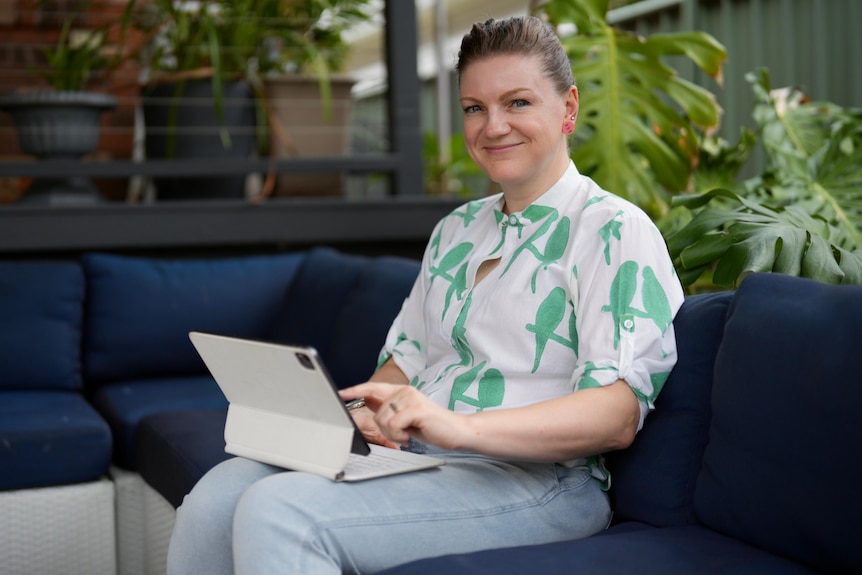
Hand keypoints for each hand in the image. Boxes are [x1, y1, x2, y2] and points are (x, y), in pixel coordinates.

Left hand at [340, 382, 464, 449]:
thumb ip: (391, 409)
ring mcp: (410, 398)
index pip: (373, 387)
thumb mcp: (407, 417)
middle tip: (401, 434)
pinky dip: (399, 436)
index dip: (355, 390)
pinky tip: (411, 436)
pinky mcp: (415, 409)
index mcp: (402, 391)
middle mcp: (405, 391)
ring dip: (393, 434)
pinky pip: (392, 426)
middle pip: (376, 412)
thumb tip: (369, 405)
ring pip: (382, 420)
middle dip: (384, 429)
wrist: (457, 431)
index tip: (340, 393)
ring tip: (408, 433)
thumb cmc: (432, 426)